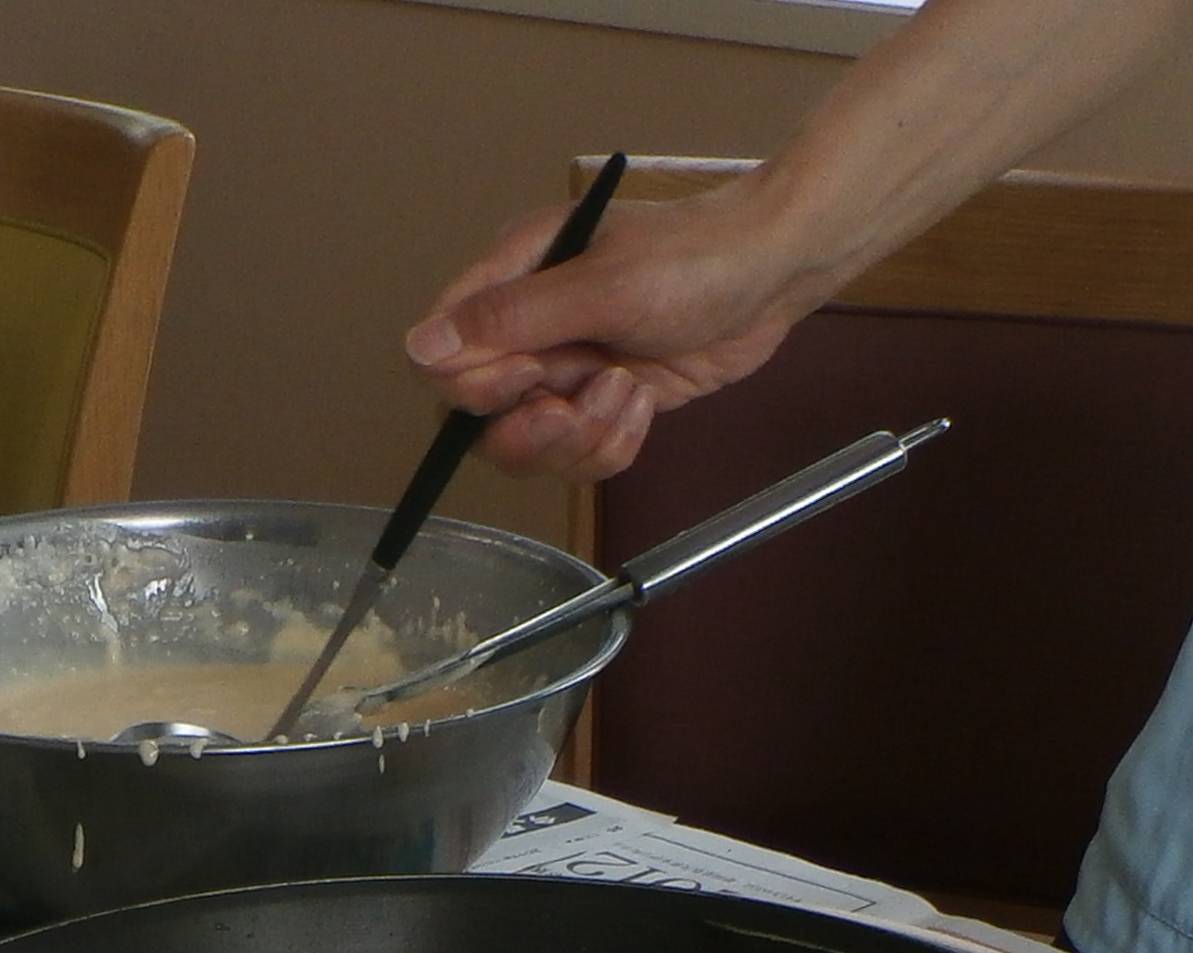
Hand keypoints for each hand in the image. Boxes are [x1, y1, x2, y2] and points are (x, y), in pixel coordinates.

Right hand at [402, 192, 804, 482]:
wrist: (773, 273)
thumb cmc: (695, 257)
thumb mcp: (600, 287)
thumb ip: (509, 320)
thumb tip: (419, 346)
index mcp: (513, 277)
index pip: (443, 357)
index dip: (477, 386)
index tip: (533, 375)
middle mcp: (529, 329)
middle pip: (481, 417)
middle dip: (533, 427)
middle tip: (577, 404)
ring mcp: (566, 369)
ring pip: (531, 446)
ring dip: (579, 438)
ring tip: (626, 393)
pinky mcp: (601, 403)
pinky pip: (580, 454)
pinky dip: (611, 443)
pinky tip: (642, 400)